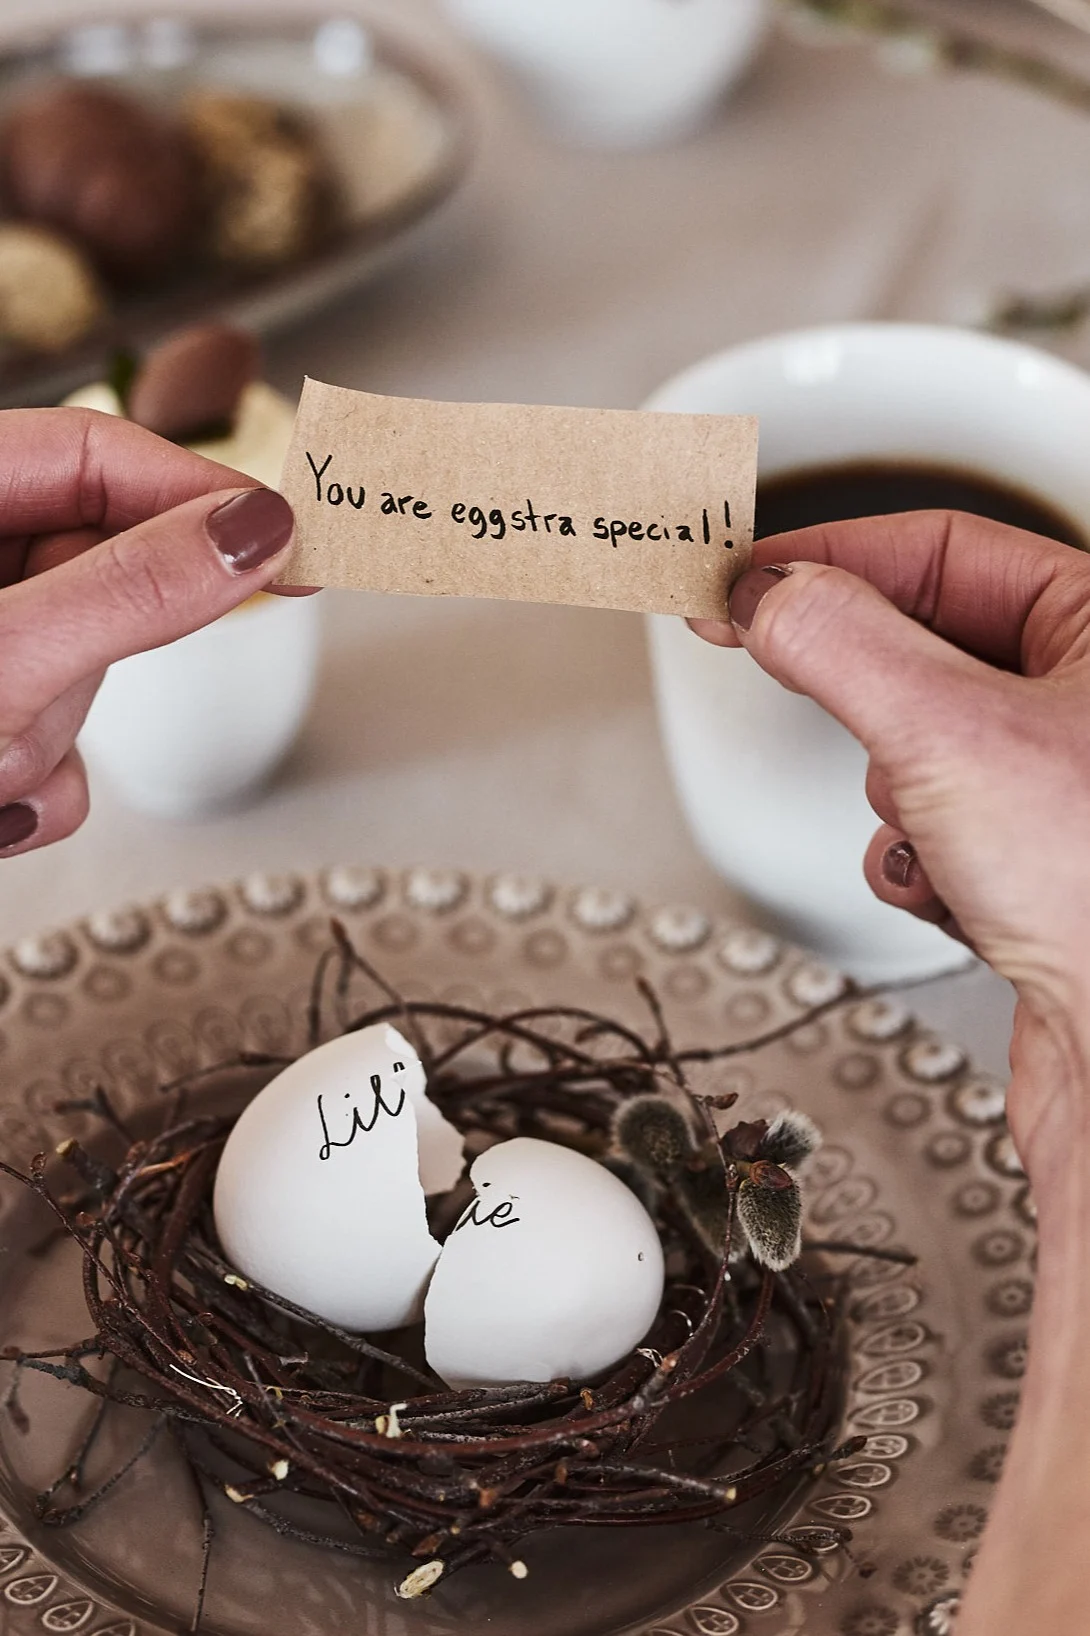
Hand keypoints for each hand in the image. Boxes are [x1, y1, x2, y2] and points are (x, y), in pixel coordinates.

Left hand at [0, 407, 297, 857]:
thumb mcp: (0, 658)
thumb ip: (132, 590)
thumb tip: (255, 535)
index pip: (101, 457)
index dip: (203, 496)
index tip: (291, 539)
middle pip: (102, 578)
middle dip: (89, 662)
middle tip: (33, 701)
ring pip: (84, 680)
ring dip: (45, 740)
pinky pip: (60, 752)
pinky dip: (34, 789)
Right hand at [691, 510, 1089, 1174]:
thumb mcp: (946, 734)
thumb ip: (841, 646)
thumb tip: (771, 594)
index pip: (942, 549)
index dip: (830, 560)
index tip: (744, 581)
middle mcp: (1085, 699)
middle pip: (923, 647)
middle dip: (869, 699)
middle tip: (794, 675)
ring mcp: (1057, 782)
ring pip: (916, 747)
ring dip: (899, 798)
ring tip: (941, 834)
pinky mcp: (1030, 858)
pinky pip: (930, 826)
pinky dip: (918, 862)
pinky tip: (956, 893)